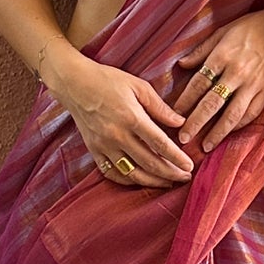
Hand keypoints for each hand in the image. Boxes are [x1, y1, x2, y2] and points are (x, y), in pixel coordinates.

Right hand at [49, 46, 194, 188]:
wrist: (74, 83)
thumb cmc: (108, 80)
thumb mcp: (138, 86)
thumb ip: (160, 107)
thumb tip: (180, 122)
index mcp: (132, 117)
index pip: (160, 144)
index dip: (176, 158)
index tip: (189, 166)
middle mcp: (117, 135)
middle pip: (149, 162)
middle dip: (170, 173)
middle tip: (185, 178)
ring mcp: (104, 145)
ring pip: (132, 173)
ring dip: (152, 181)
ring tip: (168, 183)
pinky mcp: (94, 150)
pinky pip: (112, 173)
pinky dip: (128, 181)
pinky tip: (141, 180)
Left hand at [171, 9, 263, 152]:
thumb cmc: (253, 27)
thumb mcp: (224, 31)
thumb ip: (202, 49)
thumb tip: (181, 65)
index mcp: (223, 55)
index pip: (199, 82)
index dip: (185, 100)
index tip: (174, 113)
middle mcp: (237, 73)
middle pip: (212, 102)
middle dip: (196, 122)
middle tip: (183, 138)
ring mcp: (253, 84)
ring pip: (232, 114)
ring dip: (217, 132)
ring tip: (205, 146)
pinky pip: (251, 113)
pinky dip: (239, 125)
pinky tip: (228, 133)